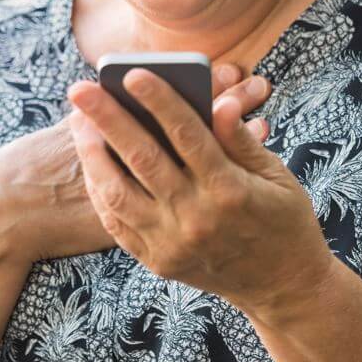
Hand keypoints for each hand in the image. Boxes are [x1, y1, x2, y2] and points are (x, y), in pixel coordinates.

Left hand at [0, 63, 272, 265]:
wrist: (282, 287)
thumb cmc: (282, 218)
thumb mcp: (276, 175)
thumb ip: (241, 139)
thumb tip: (218, 102)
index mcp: (230, 190)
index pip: (188, 135)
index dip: (160, 101)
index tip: (134, 73)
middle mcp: (196, 218)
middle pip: (143, 159)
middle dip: (107, 119)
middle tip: (80, 88)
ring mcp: (172, 244)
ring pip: (118, 192)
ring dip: (92, 153)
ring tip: (78, 120)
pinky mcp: (158, 261)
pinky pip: (116, 222)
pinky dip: (100, 189)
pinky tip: (92, 161)